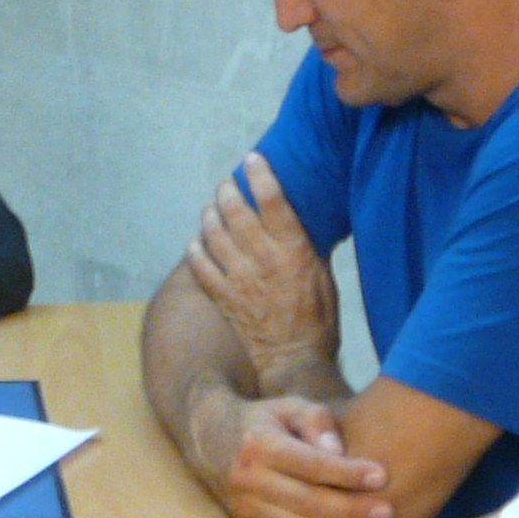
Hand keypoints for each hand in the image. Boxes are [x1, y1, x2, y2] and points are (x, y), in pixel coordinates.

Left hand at [187, 154, 339, 389]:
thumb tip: (296, 220)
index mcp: (293, 249)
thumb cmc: (318, 316)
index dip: (259, 175)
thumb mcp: (324, 274)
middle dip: (227, 190)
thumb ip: (306, 246)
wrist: (295, 357)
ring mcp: (238, 277)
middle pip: (235, 210)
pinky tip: (197, 242)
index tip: (251, 160)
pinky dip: (194, 249)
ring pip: (213, 232)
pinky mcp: (222, 296)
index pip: (272, 200)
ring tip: (211, 207)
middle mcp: (262, 257)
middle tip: (226, 185)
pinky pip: (199, 265)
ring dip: (209, 215)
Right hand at [187, 388, 391, 517]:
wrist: (211, 438)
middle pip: (304, 502)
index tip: (381, 476)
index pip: (309, 464)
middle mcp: (246, 479)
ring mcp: (243, 506)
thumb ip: (318, 422)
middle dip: (349, 510)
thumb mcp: (290, 407)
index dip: (346, 473)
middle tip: (386, 511)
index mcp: (258, 445)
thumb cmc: (265, 421)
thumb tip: (340, 452)